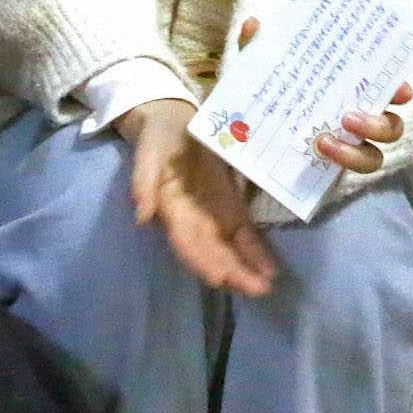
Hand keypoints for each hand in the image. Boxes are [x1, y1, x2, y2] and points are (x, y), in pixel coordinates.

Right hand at [118, 98, 275, 296]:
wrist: (174, 122)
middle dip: (233, 274)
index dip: (202, 261)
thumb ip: (144, 182)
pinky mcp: (231, 207)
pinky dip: (256, 252)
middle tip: (257, 290)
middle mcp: (193, 221)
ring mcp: (213, 216)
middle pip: (212, 254)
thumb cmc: (158, 139)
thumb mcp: (147, 153)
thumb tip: (142, 216)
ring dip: (247, 270)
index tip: (219, 278)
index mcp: (171, 210)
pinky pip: (244, 235)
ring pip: (230, 251)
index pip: (186, 243)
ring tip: (267, 285)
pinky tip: (270, 267)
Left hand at [235, 17, 411, 174]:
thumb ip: (258, 49)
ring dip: (356, 151)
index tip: (400, 89)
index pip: (384, 88)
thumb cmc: (266, 96)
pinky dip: (342, 161)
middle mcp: (358, 120)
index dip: (399, 88)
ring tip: (325, 142)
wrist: (246, 142)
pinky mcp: (335, 170)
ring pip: (375, 156)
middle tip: (349, 117)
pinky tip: (320, 152)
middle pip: (391, 126)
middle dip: (379, 123)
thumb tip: (253, 24)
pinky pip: (352, 172)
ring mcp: (349, 147)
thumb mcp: (258, 71)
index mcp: (349, 90)